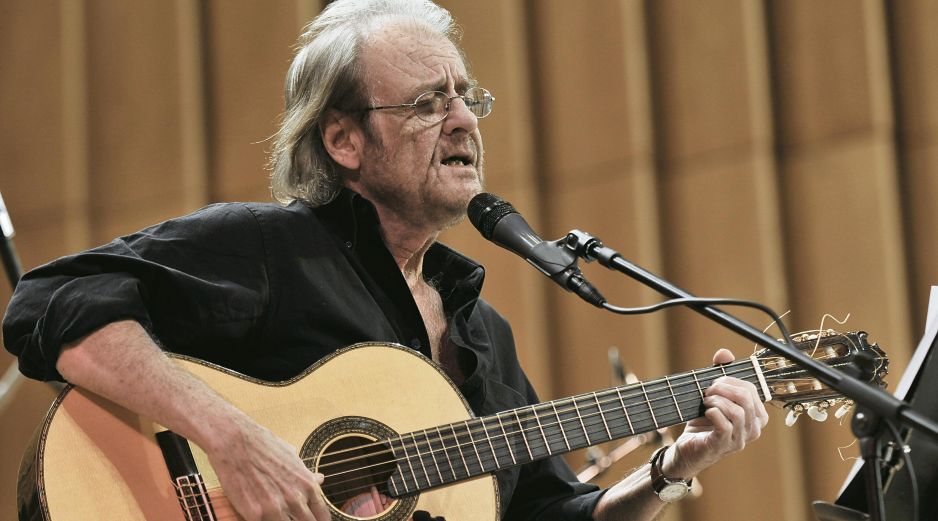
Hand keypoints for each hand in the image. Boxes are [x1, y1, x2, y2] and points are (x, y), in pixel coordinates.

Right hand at [205, 414, 331, 519]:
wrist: (234, 441)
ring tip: (277, 516)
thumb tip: (320, 479)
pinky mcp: (254, 514)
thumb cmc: (262, 445)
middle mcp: (294, 498)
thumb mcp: (291, 456)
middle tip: (293, 518)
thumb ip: (306, 473)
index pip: (322, 514)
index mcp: (306, 484)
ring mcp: (275, 508)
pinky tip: (260, 517)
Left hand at [666, 349, 768, 477]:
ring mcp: (739, 440)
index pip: (752, 390)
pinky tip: (706, 412)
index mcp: (755, 416)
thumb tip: (724, 353)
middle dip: (724, 388)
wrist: (687, 448)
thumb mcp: (713, 396)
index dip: (732, 381)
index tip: (714, 381)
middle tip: (708, 390)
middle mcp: (752, 429)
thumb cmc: (703, 422)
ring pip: (738, 412)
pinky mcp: (722, 446)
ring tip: (705, 401)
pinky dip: (714, 413)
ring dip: (717, 401)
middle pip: (746, 399)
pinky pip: (726, 426)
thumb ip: (720, 374)